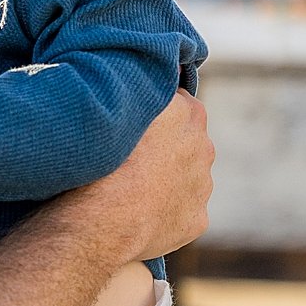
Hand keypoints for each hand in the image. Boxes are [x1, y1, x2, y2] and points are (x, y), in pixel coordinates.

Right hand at [69, 92, 212, 265]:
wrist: (102, 221)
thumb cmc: (101, 161)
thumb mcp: (117, 108)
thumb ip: (139, 95)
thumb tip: (145, 84)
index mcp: (189, 113)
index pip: (177, 102)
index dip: (154, 113)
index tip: (133, 124)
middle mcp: (204, 147)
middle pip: (186, 142)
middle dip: (165, 148)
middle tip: (131, 159)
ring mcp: (202, 187)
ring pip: (187, 179)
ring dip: (167, 182)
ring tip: (131, 192)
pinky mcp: (197, 221)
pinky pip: (182, 213)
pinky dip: (165, 214)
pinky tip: (139, 217)